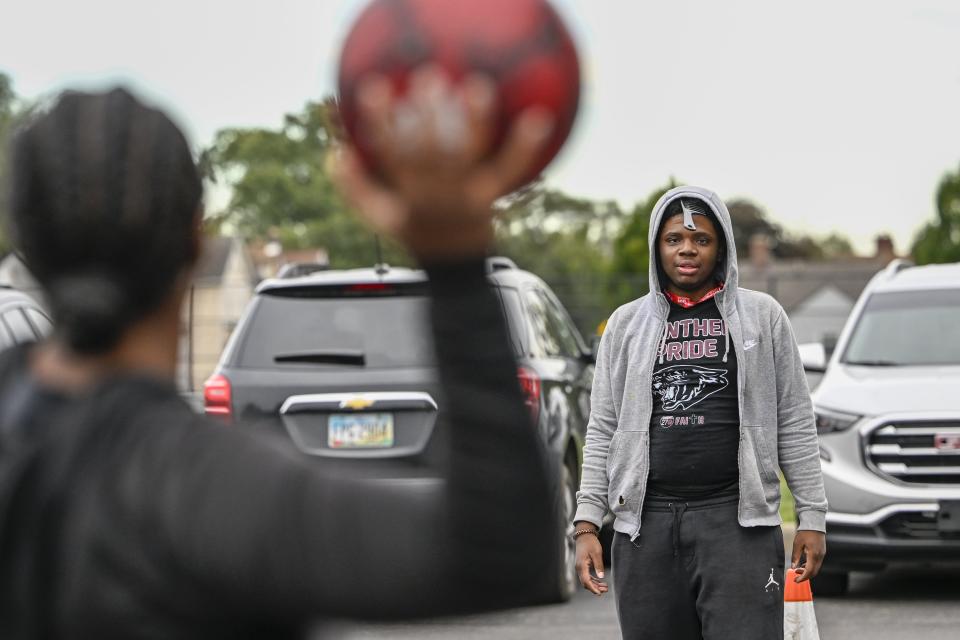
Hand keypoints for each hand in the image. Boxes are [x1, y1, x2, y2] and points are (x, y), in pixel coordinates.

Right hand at [333, 65, 553, 261]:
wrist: (452, 267)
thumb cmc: (414, 231)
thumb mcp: (377, 217)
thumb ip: (353, 187)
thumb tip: (336, 152)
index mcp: (403, 197)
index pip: (386, 152)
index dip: (379, 120)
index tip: (375, 86)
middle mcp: (434, 197)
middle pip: (427, 152)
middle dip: (425, 116)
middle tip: (429, 77)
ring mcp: (464, 198)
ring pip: (465, 157)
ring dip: (471, 121)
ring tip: (477, 87)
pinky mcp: (490, 199)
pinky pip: (508, 171)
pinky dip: (523, 146)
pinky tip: (537, 119)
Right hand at [574, 526, 607, 595]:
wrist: (584, 535)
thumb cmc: (590, 542)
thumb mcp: (596, 553)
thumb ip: (598, 565)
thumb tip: (601, 577)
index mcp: (581, 565)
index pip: (586, 581)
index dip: (593, 588)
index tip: (600, 593)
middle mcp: (579, 568)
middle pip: (585, 582)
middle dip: (595, 588)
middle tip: (606, 589)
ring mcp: (580, 567)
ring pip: (586, 580)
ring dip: (595, 584)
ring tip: (605, 587)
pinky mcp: (582, 566)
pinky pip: (586, 576)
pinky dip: (593, 580)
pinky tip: (600, 581)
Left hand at [791, 530, 825, 581]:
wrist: (815, 524)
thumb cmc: (805, 532)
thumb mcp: (797, 544)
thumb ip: (795, 556)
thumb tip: (793, 567)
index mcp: (813, 555)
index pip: (809, 571)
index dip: (803, 577)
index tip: (796, 580)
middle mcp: (820, 556)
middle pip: (814, 572)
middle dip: (805, 576)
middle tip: (796, 577)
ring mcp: (822, 555)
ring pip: (816, 568)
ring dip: (807, 571)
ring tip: (797, 569)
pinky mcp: (822, 553)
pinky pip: (817, 563)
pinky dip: (810, 566)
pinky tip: (803, 564)